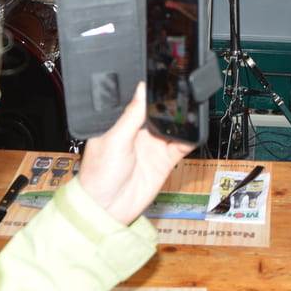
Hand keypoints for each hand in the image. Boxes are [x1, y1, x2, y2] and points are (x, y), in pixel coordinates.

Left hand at [77, 83, 191, 225]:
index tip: (163, 80)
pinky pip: (182, 145)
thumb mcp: (113, 140)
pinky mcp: (165, 160)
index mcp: (122, 121)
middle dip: (171, 103)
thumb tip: (142, 88)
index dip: (151, 91)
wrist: (107, 210)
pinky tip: (192, 132)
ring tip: (189, 112)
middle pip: (160, 111)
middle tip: (181, 93)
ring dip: (182, 119)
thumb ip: (131, 115)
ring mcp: (153, 145)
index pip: (140, 100)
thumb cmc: (98, 176)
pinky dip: (190, 138)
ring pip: (174, 126)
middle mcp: (139, 131)